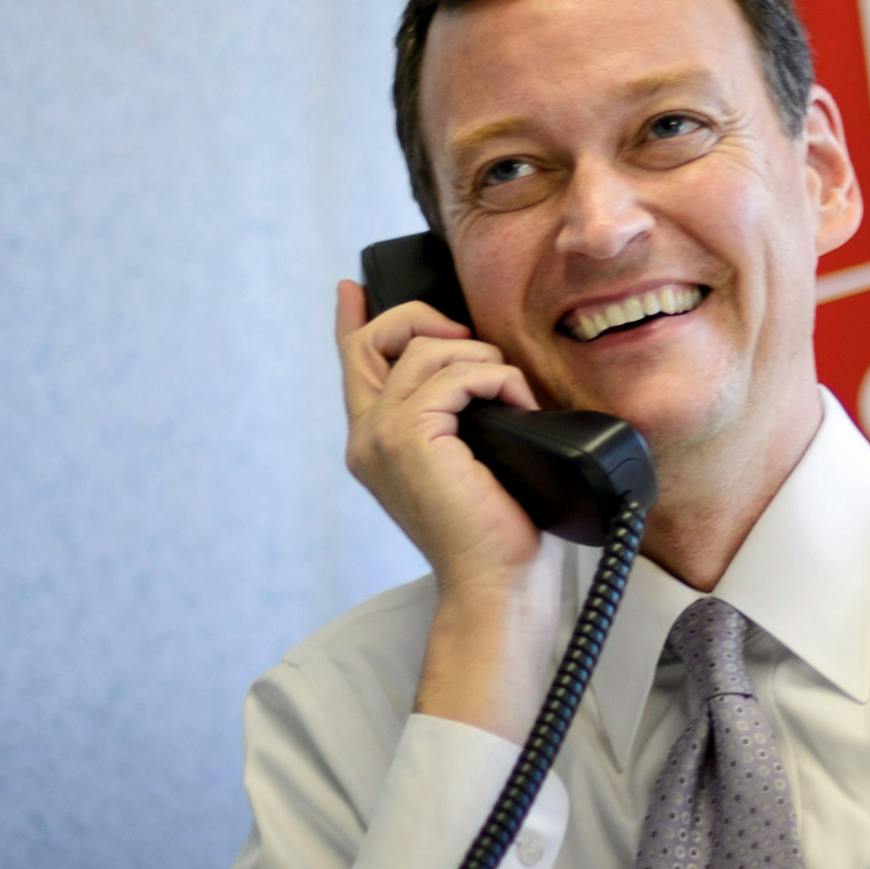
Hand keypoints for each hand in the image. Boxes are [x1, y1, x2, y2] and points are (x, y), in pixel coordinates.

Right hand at [334, 279, 549, 595]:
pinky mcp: (410, 437)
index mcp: (373, 442)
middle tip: (475, 344)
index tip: (350, 288)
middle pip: (376, 339)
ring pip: (427, 349)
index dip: (352, 319)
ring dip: (482, 359)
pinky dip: (498, 379)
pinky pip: (457, 374)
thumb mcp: (468, 460)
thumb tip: (480, 374)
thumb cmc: (494, 529)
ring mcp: (382, 435)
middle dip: (428, 320)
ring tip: (512, 394)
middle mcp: (366, 435)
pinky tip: (518, 404)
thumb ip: (452, 418)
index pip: (352, 364)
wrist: (494, 581)